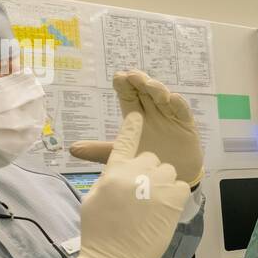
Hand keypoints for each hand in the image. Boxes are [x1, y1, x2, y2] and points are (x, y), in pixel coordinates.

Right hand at [32, 111, 190, 257]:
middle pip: (150, 158)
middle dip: (149, 172)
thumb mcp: (94, 199)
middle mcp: (134, 171)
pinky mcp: (174, 196)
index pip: (124, 141)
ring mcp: (156, 182)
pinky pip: (180, 186)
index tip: (138, 114)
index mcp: (112, 171)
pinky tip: (165, 212)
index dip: (132, 127)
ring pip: (167, 170)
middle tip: (142, 196)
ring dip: (163, 183)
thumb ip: (109, 181)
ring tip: (153, 206)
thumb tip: (119, 175)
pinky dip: (175, 196)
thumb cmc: (100, 233)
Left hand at [71, 70, 203, 184]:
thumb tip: (71, 149)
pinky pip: (182, 111)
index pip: (128, 95)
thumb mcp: (121, 155)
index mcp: (135, 116)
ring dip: (157, 89)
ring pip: (163, 97)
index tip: (118, 78)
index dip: (124, 85)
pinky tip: (172, 99)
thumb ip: (98, 151)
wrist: (170, 180)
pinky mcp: (186, 125)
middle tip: (132, 76)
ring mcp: (169, 116)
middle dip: (139, 81)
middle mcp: (152, 112)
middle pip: (145, 91)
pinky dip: (178, 104)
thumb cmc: (145, 163)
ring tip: (150, 86)